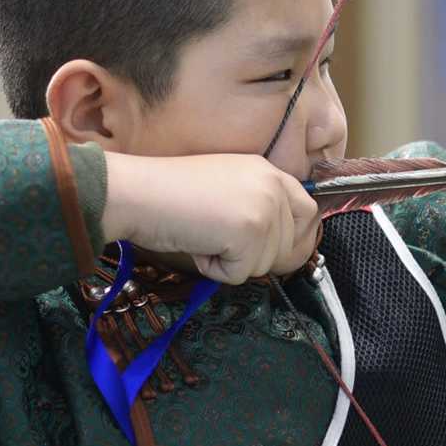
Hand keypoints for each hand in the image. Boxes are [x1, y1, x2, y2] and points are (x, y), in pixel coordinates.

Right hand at [101, 152, 320, 285]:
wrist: (138, 192)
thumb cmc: (169, 193)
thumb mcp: (225, 188)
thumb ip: (257, 207)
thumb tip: (287, 251)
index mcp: (268, 171)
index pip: (308, 211)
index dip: (296, 237)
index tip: (276, 251)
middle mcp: (273, 186)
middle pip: (288, 246)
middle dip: (253, 255)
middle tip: (216, 236)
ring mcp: (264, 209)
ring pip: (263, 264)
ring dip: (229, 261)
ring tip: (202, 233)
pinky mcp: (250, 233)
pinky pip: (240, 274)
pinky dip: (214, 269)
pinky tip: (197, 243)